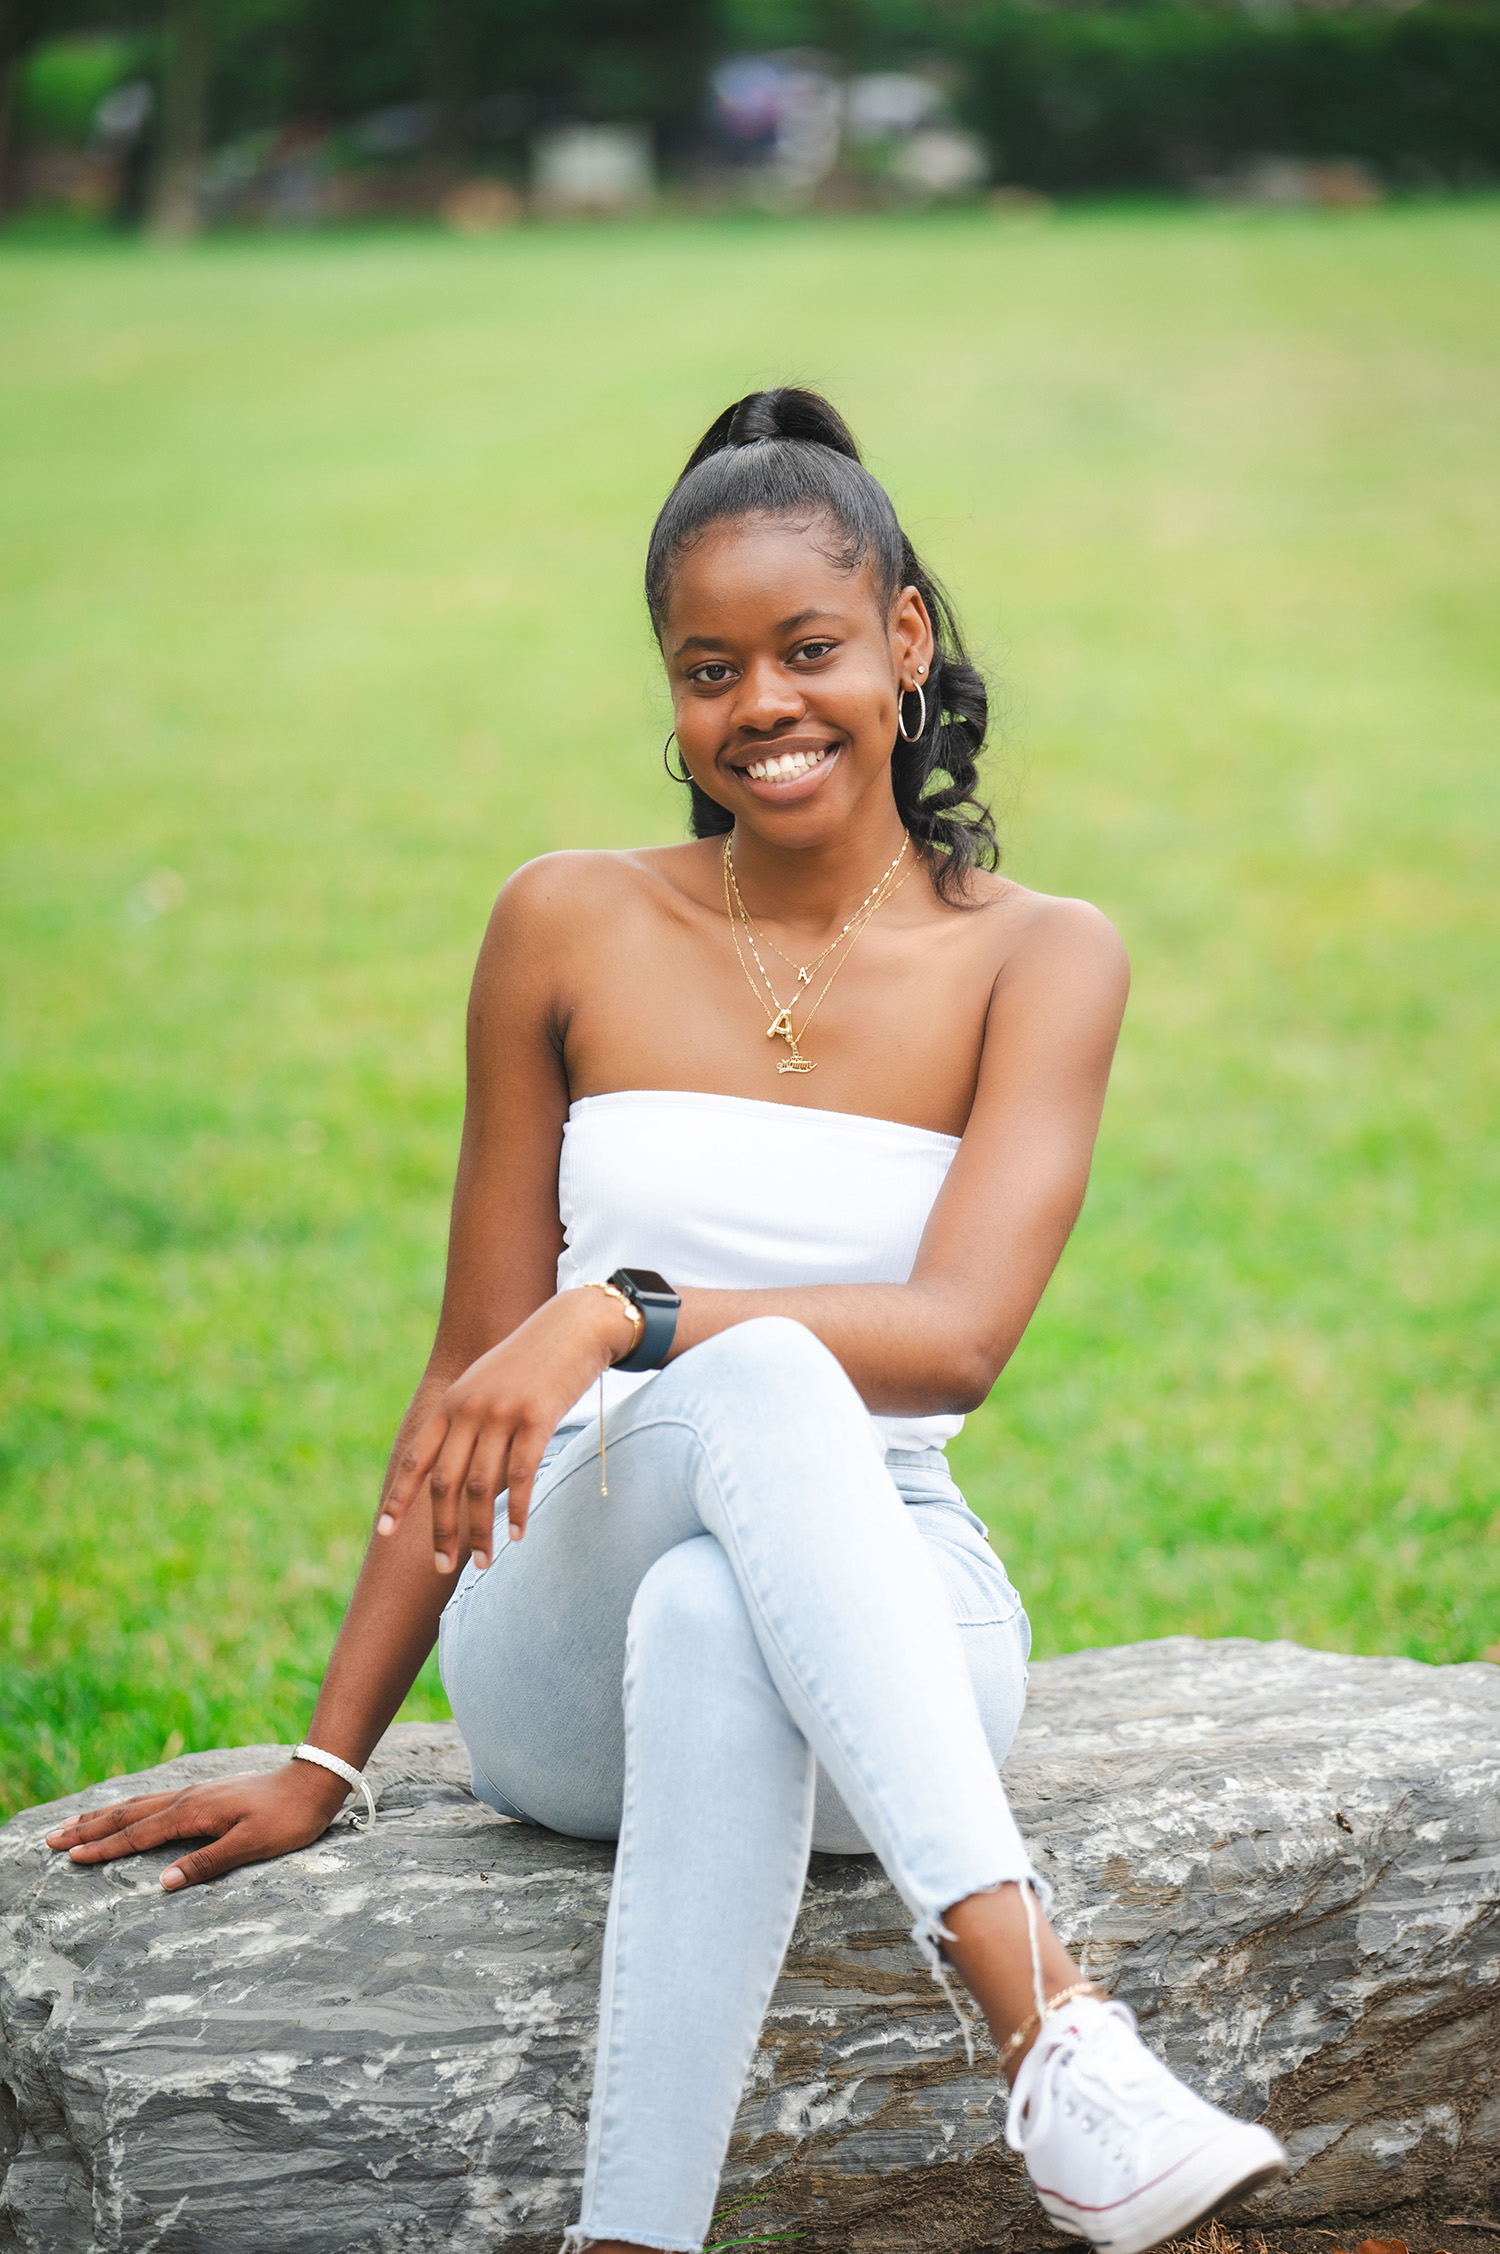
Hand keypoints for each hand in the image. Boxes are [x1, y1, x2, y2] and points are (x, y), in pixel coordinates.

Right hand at [43, 1760, 350, 1890]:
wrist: (315, 1782)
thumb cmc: (288, 1818)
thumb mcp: (252, 1846)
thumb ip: (208, 1863)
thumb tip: (164, 1884)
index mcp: (193, 1813)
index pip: (138, 1835)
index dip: (104, 1849)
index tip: (69, 1858)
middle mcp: (187, 1799)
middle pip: (127, 1815)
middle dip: (89, 1830)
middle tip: (50, 1839)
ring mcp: (195, 1793)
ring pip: (137, 1805)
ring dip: (103, 1816)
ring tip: (72, 1824)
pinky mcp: (205, 1793)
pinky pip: (153, 1801)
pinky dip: (128, 1807)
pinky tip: (124, 1810)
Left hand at [380, 1287, 637, 1565]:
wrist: (575, 1325)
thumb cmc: (532, 1362)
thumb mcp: (487, 1385)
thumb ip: (467, 1422)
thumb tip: (462, 1476)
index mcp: (452, 1403)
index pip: (415, 1459)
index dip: (399, 1499)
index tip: (384, 1533)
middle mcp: (469, 1409)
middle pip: (445, 1483)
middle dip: (442, 1531)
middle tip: (444, 1567)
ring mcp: (502, 1413)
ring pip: (481, 1487)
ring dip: (480, 1531)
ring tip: (485, 1562)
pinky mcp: (537, 1418)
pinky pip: (521, 1475)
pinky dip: (517, 1509)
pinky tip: (519, 1533)